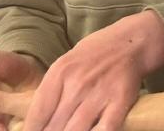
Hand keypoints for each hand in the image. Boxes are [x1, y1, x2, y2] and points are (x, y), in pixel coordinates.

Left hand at [23, 10, 163, 130]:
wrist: (131, 41)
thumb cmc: (95, 53)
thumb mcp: (67, 63)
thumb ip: (53, 89)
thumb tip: (37, 118)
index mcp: (60, 72)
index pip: (38, 113)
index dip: (32, 130)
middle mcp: (77, 83)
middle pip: (54, 126)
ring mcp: (99, 93)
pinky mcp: (120, 101)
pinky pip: (104, 129)